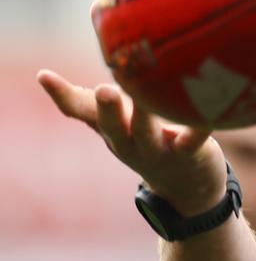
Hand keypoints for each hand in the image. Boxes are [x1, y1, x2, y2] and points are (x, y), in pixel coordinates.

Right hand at [37, 70, 227, 215]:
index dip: (62, 96)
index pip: (80, 113)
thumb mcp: (119, 126)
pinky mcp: (190, 154)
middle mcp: (130, 142)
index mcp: (112, 131)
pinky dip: (199, 126)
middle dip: (106, 109)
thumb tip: (53, 71)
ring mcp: (158, 150)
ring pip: (148, 133)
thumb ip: (94, 103)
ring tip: (146, 95)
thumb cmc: (150, 145)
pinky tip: (207, 110)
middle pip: (112, 127)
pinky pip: (194, 139)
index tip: (44, 75)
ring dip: (145, 115)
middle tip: (103, 89)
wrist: (188, 189)